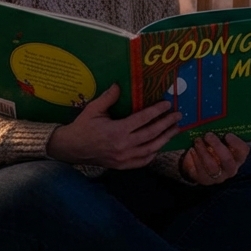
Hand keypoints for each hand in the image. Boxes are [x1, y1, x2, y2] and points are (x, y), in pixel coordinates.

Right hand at [46, 84, 180, 168]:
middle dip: (167, 124)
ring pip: (151, 148)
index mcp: (117, 130)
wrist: (72, 148)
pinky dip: (153, 153)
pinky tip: (159, 145)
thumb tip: (119, 85)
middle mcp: (123, 145)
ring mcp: (124, 158)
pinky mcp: (122, 166)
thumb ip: (108, 97)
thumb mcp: (93, 109)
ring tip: (175, 129)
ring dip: (165, 138)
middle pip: (151, 134)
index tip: (167, 104)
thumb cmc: (83, 126)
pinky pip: (143, 161)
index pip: (142, 119)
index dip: (157, 111)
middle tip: (178, 116)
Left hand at [181, 132, 249, 184]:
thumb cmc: (213, 148)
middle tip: (208, 135)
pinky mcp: (205, 180)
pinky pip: (200, 171)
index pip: (243, 151)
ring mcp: (218, 176)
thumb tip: (217, 117)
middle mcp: (230, 168)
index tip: (227, 134)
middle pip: (228, 160)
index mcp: (238, 157)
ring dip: (203, 152)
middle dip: (217, 146)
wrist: (200, 164)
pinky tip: (192, 150)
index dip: (236, 143)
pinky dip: (195, 159)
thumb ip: (221, 133)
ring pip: (212, 166)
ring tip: (197, 140)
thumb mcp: (219, 141)